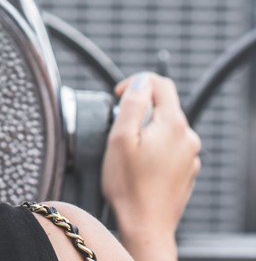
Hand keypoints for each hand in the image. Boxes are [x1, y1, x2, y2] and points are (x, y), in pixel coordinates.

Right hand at [101, 73, 200, 259]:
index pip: (160, 84)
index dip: (136, 82)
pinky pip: (169, 144)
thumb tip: (140, 83)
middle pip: (163, 104)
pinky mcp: (187, 169)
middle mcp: (188, 137)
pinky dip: (154, 145)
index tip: (118, 95)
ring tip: (128, 149)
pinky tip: (139, 163)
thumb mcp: (120, 137)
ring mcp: (190, 155)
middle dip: (139, 107)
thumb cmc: (129, 186)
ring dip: (146, 128)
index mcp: (173, 125)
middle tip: (119, 127)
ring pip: (165, 125)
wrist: (145, 226)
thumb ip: (131, 103)